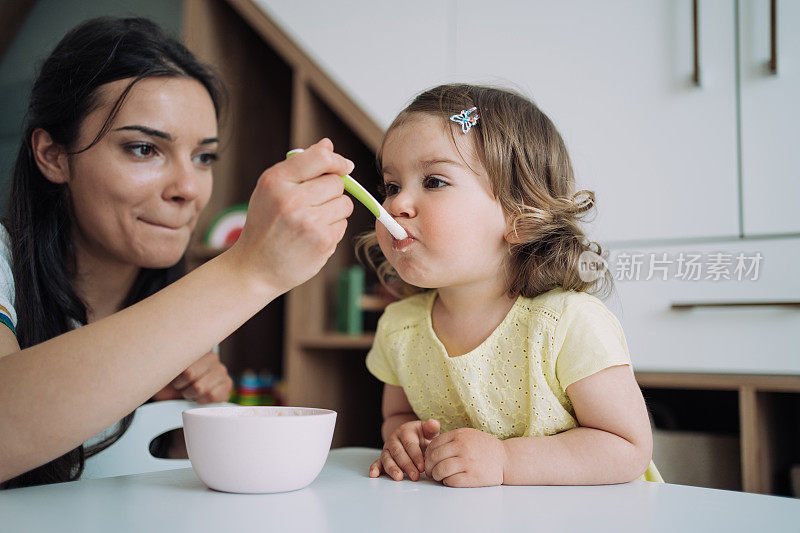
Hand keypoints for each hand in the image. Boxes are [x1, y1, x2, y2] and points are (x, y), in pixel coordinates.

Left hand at [152, 351, 233, 403]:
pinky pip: (213, 396)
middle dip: (183, 388)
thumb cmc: (169, 382)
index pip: (186, 368)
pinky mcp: (227, 385)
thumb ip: (164, 364)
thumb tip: (156, 358)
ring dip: (192, 394)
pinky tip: (200, 397)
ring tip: (190, 392)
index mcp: (196, 350)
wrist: (175, 396)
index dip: (177, 379)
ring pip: (202, 388)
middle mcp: (213, 358)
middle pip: (192, 376)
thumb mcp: (164, 371)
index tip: (175, 382)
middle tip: (182, 388)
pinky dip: (203, 400)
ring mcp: (222, 371)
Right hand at [228, 138, 354, 293]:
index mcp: (276, 181)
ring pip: (345, 203)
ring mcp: (309, 222)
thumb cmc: (265, 225)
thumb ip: (300, 165)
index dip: (337, 160)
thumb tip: (327, 144)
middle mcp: (292, 200)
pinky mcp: (323, 242)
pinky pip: (343, 224)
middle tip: (314, 204)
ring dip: (335, 211)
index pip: (320, 158)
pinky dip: (333, 229)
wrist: (255, 267)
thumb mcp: (271, 189)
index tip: (344, 167)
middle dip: (332, 191)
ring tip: (312, 221)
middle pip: (337, 182)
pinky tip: (313, 236)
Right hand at [369, 418, 439, 480]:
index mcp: (405, 432)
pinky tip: (374, 474)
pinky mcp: (383, 457)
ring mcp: (388, 449)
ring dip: (392, 468)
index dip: (416, 456)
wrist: (413, 437)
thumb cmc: (422, 436)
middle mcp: (394, 439)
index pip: (410, 445)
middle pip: (398, 453)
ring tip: (398, 477)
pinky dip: (375, 468)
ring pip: (387, 458)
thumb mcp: (428, 431)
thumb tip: (434, 423)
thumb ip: (431, 428)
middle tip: (415, 476)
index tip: (423, 467)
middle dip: (406, 465)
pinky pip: (378, 462)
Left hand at [424, 428, 508, 486]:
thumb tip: (430, 450)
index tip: (429, 460)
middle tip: (430, 471)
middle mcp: (462, 447)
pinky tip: (449, 480)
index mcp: (460, 435)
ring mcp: (468, 462)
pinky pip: (451, 481)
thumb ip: (451, 439)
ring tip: (439, 477)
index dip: (427, 453)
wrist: (506, 459)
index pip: (434, 444)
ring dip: (436, 475)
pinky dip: (446, 482)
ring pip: (440, 470)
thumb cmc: (484, 448)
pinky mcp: (472, 477)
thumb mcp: (468, 435)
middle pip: (434, 457)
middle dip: (429, 466)